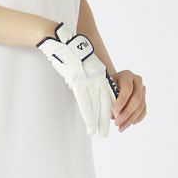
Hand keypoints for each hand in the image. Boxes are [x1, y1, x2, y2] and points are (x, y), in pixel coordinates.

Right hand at [36, 22, 119, 137]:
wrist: (66, 44)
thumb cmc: (72, 52)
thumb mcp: (88, 63)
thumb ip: (91, 75)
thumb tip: (85, 83)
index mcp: (100, 75)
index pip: (108, 95)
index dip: (110, 108)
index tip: (111, 119)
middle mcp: (98, 80)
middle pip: (105, 103)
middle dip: (105, 119)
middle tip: (106, 132)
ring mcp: (89, 83)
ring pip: (97, 106)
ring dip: (98, 121)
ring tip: (99, 133)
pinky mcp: (80, 85)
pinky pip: (85, 103)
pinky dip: (89, 115)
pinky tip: (90, 125)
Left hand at [110, 70, 146, 132]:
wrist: (114, 82)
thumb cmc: (108, 85)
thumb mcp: (106, 88)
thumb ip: (109, 98)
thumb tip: (114, 115)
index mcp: (127, 75)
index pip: (127, 89)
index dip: (122, 101)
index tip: (115, 112)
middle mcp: (137, 81)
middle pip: (136, 99)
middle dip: (126, 113)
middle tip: (117, 123)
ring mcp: (142, 90)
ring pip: (140, 107)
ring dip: (130, 119)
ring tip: (121, 127)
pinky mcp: (144, 99)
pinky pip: (143, 110)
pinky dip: (137, 119)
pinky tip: (129, 124)